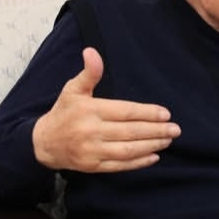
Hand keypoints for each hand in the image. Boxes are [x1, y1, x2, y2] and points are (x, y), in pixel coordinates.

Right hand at [32, 48, 180, 171]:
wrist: (43, 143)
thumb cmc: (64, 113)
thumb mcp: (73, 90)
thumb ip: (88, 73)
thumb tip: (92, 51)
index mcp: (89, 111)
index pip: (125, 112)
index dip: (147, 113)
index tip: (165, 114)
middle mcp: (91, 132)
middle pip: (130, 132)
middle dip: (156, 131)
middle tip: (175, 129)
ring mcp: (92, 151)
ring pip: (128, 150)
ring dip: (151, 145)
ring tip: (168, 140)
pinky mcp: (93, 167)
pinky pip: (120, 165)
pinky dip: (139, 162)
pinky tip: (154, 156)